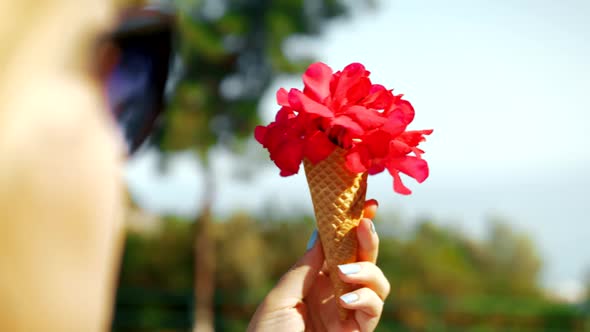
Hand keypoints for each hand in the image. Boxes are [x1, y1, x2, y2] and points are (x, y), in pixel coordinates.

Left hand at [248, 200, 389, 331]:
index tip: (366, 205)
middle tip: (366, 223)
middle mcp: (335, 293)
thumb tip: (320, 232)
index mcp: (314, 281)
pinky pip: (374, 310)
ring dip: (367, 270)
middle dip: (368, 240)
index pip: (338, 249)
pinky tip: (345, 300)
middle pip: (362, 261)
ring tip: (347, 272)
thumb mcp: (280, 298)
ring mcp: (348, 314)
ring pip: (377, 284)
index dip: (352, 228)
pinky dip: (365, 300)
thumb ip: (305, 268)